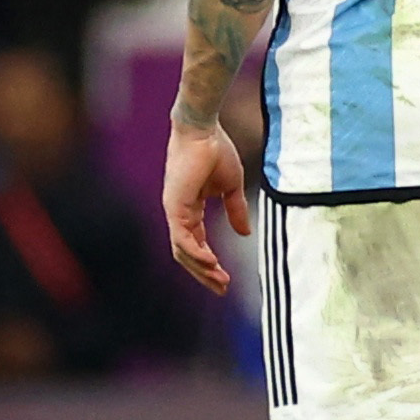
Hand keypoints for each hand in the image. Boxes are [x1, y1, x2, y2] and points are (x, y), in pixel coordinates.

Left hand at [162, 119, 252, 292]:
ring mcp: (174, 212)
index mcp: (190, 210)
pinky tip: (212, 263)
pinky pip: (182, 239)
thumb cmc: (216, 151)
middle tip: (223, 289)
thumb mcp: (231, 187)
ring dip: (201, 269)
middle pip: (187, 254)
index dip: (210, 263)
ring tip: (221, 281)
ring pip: (182, 252)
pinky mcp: (174, 207)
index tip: (227, 279)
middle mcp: (179, 215)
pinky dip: (196, 253)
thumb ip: (236, 210)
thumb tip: (244, 233)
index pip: (196, 244)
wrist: (204, 131)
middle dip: (205, 274)